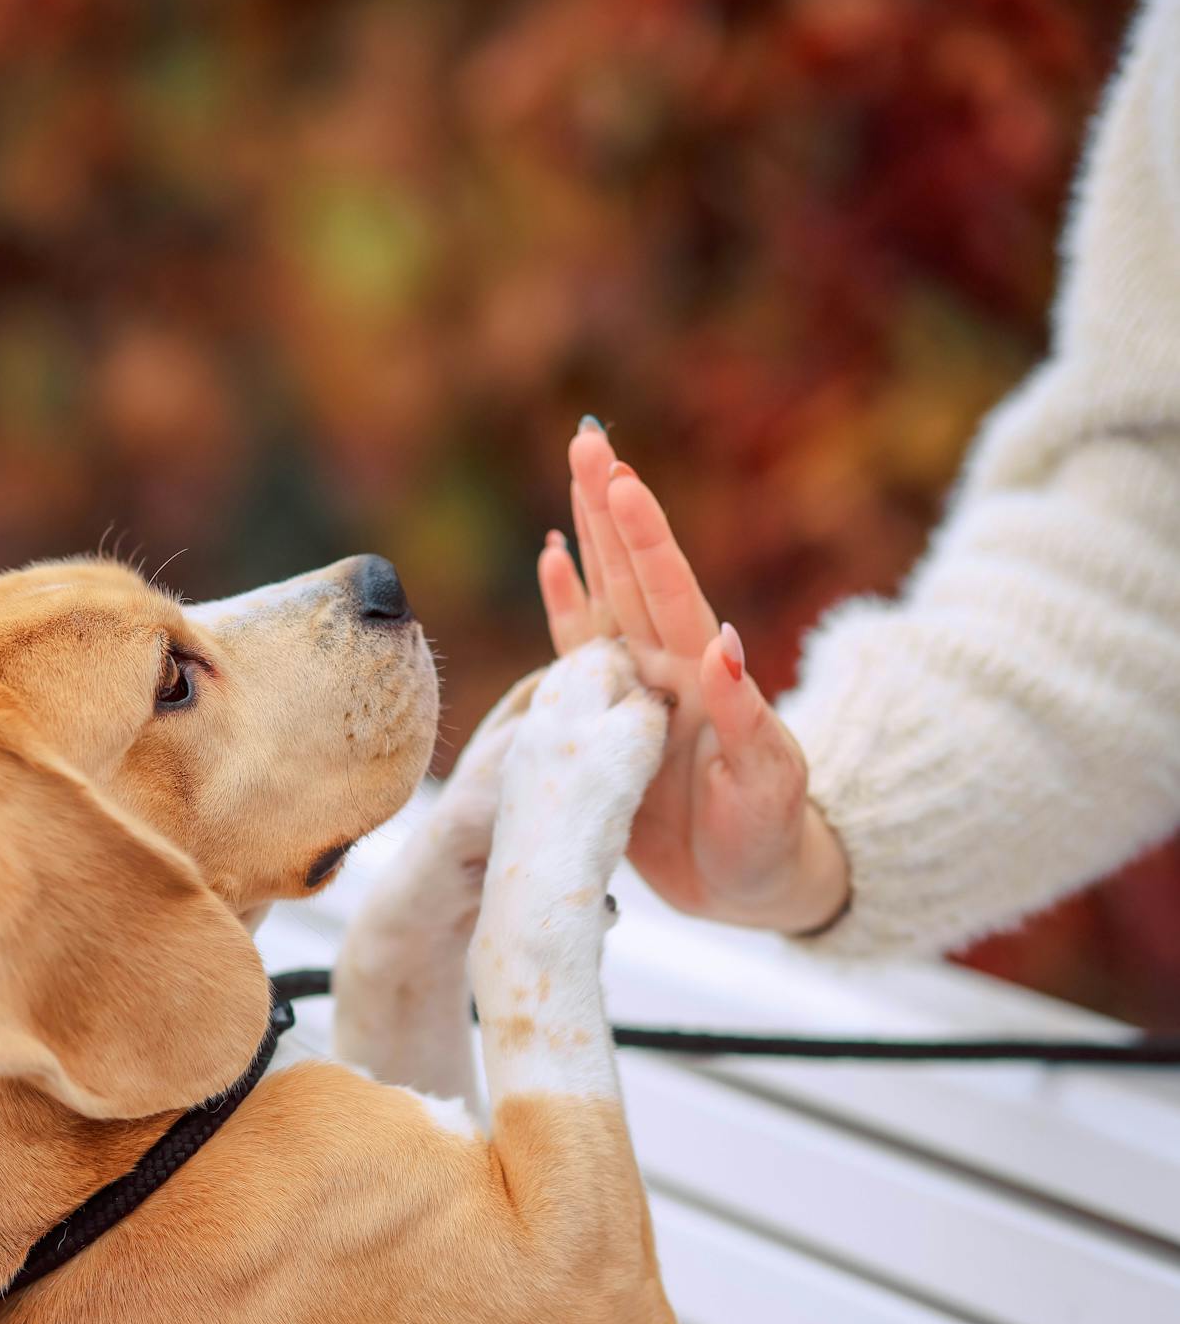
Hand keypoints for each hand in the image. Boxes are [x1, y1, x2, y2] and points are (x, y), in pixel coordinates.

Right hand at [536, 422, 849, 935]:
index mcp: (706, 679)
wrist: (753, 887)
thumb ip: (744, 714)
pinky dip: (564, 610)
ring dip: (589, 538)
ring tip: (576, 474)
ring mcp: (638, 693)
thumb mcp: (768, 779)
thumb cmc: (769, 835)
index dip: (644, 538)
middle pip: (633, 574)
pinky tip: (553, 561)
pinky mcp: (608, 727)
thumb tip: (722, 644)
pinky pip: (579, 658)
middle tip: (588, 436)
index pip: (671, 592)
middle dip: (610, 507)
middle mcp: (669, 671)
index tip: (622, 478)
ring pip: (605, 599)